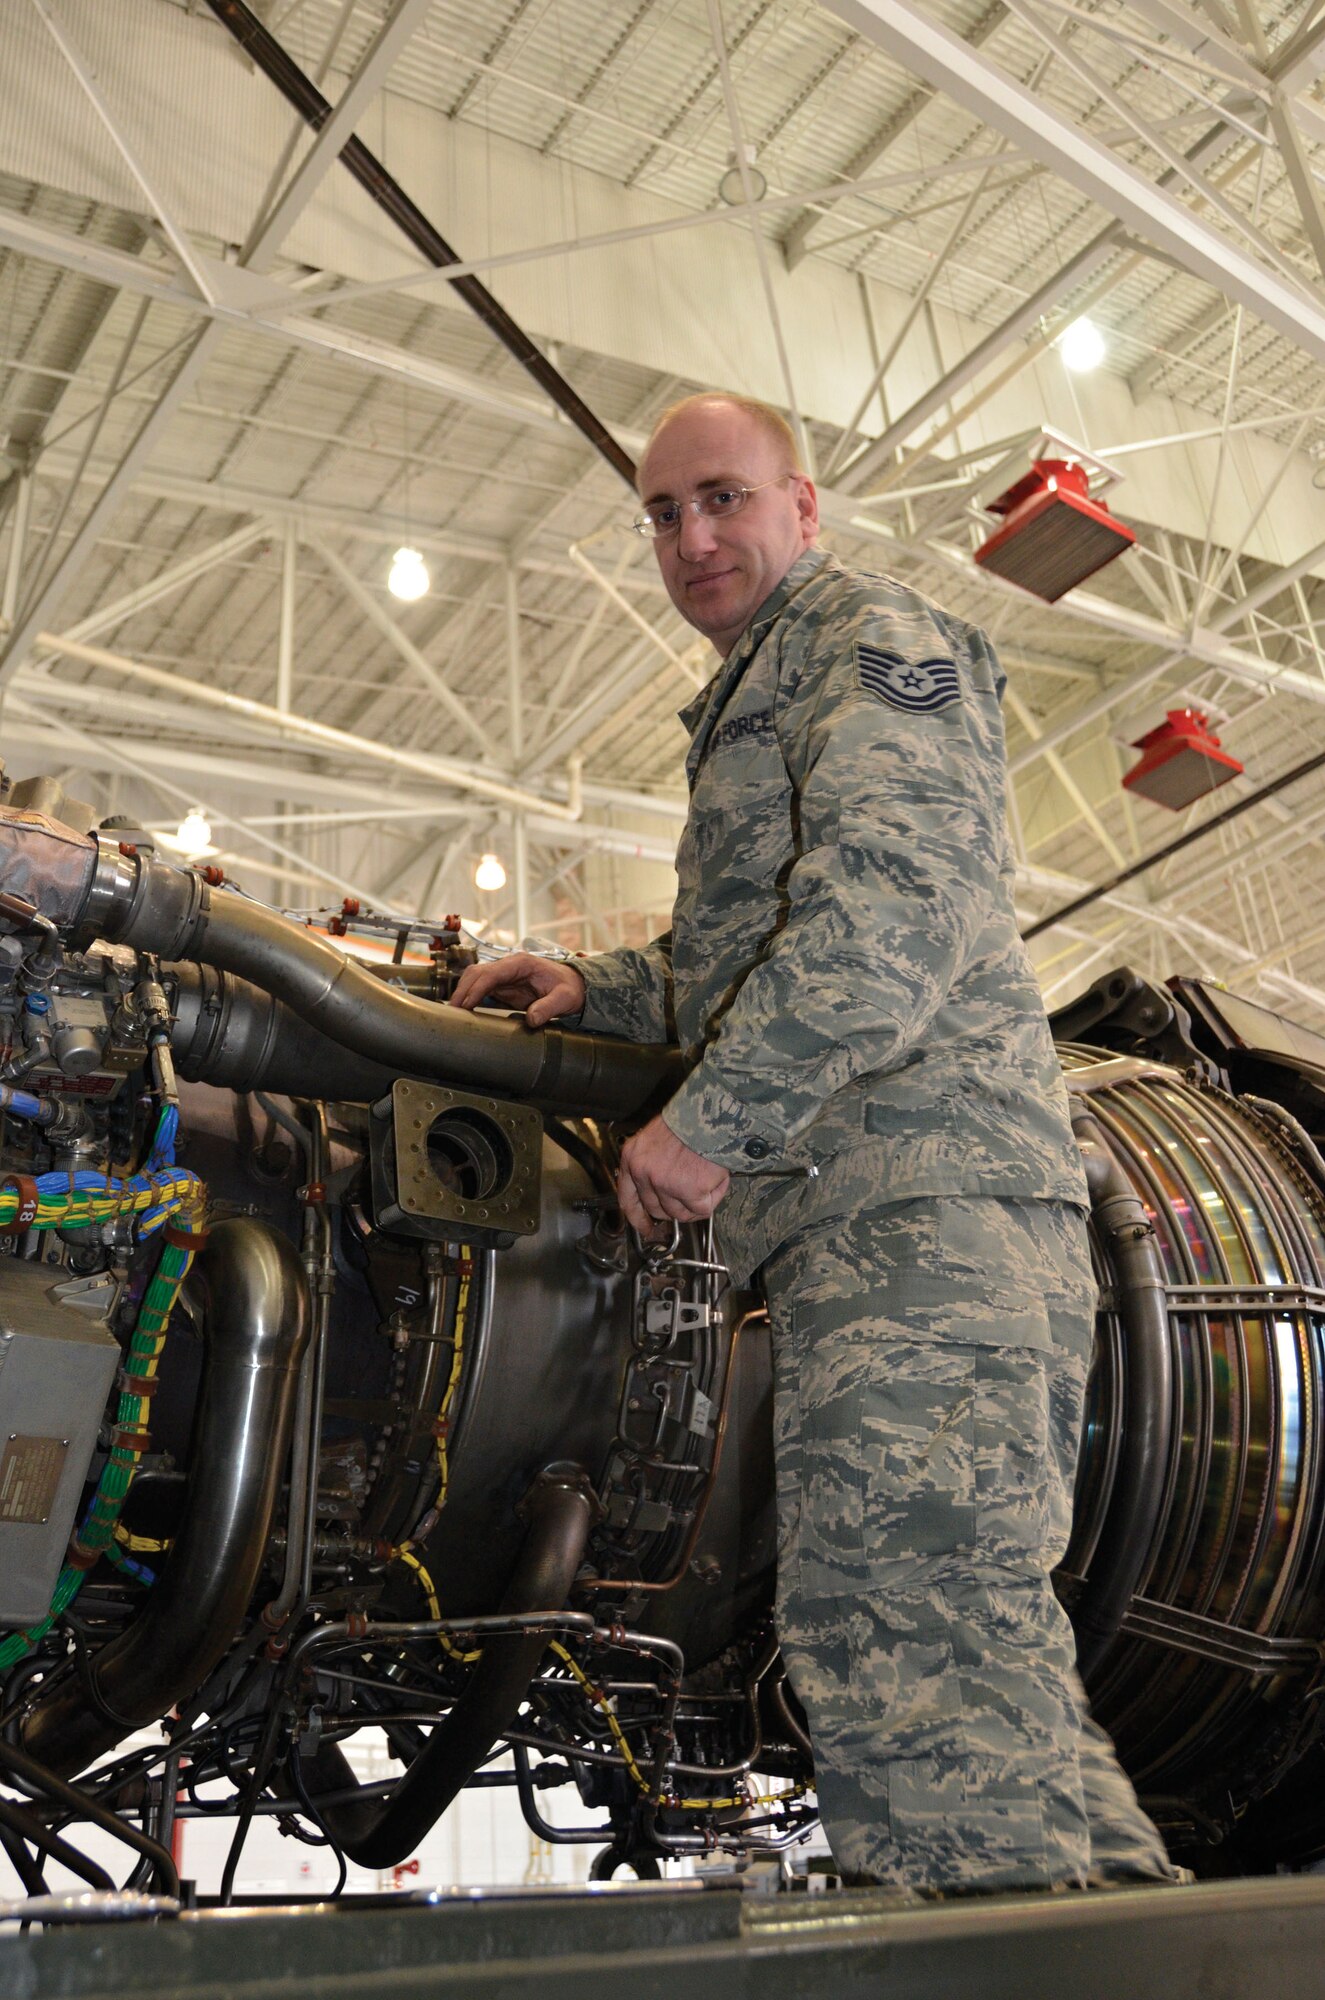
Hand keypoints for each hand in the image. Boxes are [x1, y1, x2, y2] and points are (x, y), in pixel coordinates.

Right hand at [448, 952, 586, 1028]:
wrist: (576, 987)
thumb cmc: (570, 988)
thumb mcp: (565, 998)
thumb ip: (549, 1007)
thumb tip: (532, 1019)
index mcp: (521, 963)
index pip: (491, 973)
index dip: (476, 988)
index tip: (466, 1004)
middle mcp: (509, 966)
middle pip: (477, 973)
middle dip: (462, 991)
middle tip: (452, 1012)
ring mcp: (504, 976)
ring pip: (475, 980)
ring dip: (463, 994)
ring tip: (453, 1014)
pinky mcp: (503, 987)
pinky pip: (481, 989)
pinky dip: (470, 998)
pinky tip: (463, 1011)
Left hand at [618, 1115, 728, 1240]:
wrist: (710, 1113)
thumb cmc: (688, 1120)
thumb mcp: (654, 1139)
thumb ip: (651, 1165)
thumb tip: (661, 1192)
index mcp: (632, 1158)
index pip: (627, 1199)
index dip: (637, 1218)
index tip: (645, 1228)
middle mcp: (643, 1173)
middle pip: (657, 1209)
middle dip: (675, 1208)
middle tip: (691, 1198)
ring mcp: (665, 1184)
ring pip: (680, 1213)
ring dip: (696, 1203)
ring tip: (707, 1180)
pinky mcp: (689, 1191)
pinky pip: (702, 1208)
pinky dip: (713, 1197)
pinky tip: (715, 1180)